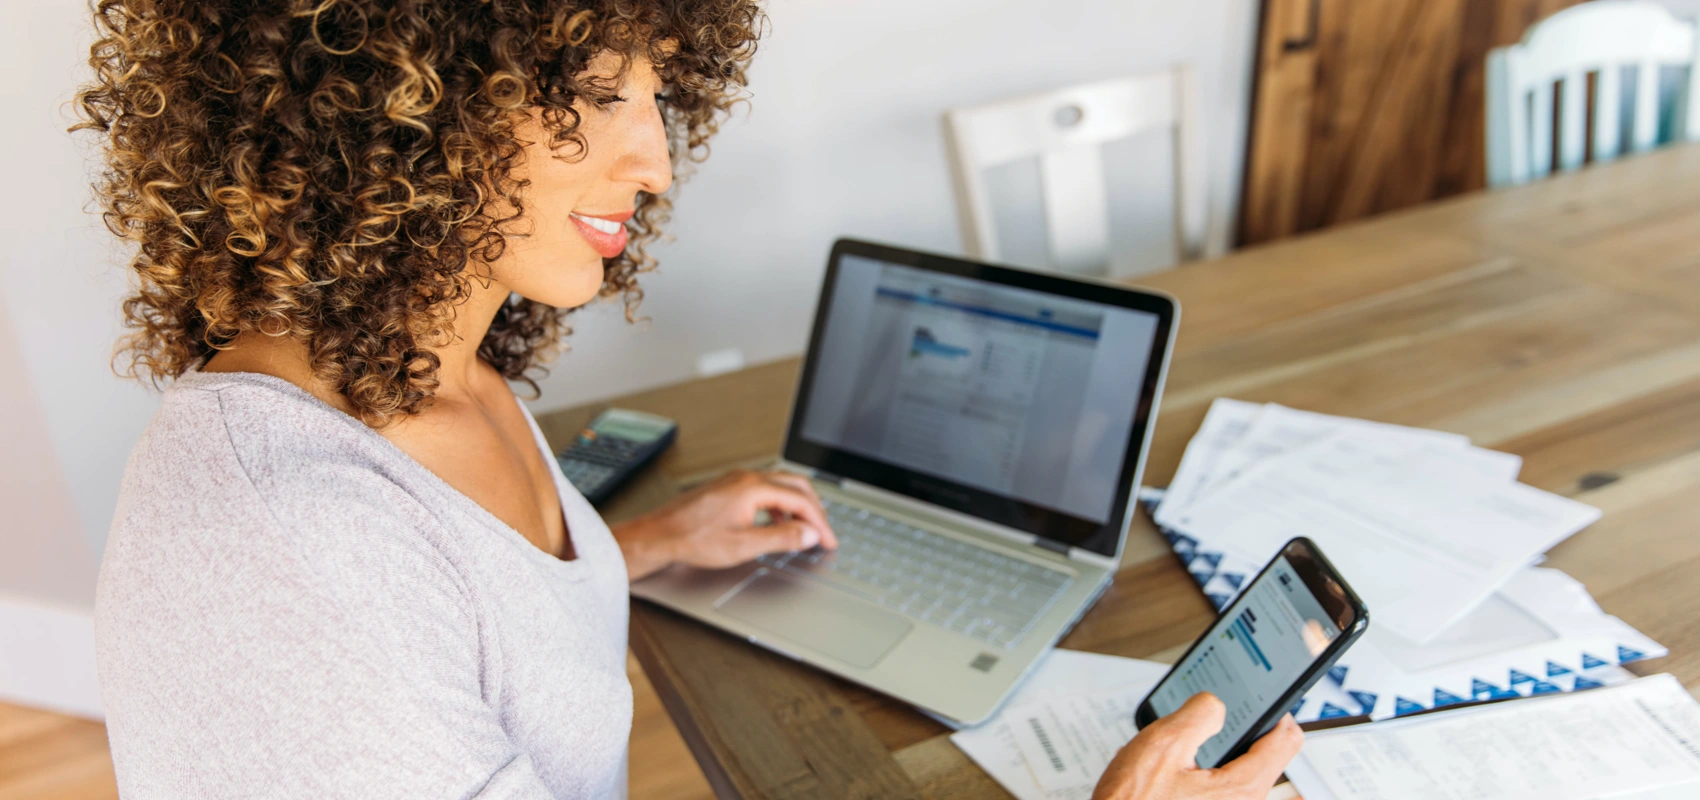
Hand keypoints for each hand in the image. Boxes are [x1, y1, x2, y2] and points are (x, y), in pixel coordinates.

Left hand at [613, 469, 838, 579]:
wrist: (659, 535)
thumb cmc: (693, 539)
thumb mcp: (743, 545)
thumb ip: (781, 539)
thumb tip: (809, 534)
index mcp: (754, 488)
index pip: (801, 500)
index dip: (820, 522)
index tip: (828, 540)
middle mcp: (747, 478)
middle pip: (796, 486)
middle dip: (814, 510)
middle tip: (824, 533)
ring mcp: (737, 480)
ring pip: (781, 485)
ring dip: (798, 506)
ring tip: (805, 530)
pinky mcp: (729, 487)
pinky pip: (765, 489)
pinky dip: (780, 505)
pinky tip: (777, 523)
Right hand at [1091, 693, 1302, 799]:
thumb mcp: (1163, 744)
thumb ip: (1199, 714)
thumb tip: (1215, 705)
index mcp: (1242, 788)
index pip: (1287, 739)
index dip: (1274, 710)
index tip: (1257, 699)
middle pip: (1264, 755)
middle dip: (1237, 731)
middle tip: (1209, 721)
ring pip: (1239, 771)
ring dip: (1215, 752)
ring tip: (1184, 747)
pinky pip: (1219, 788)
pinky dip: (1202, 772)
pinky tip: (1173, 771)